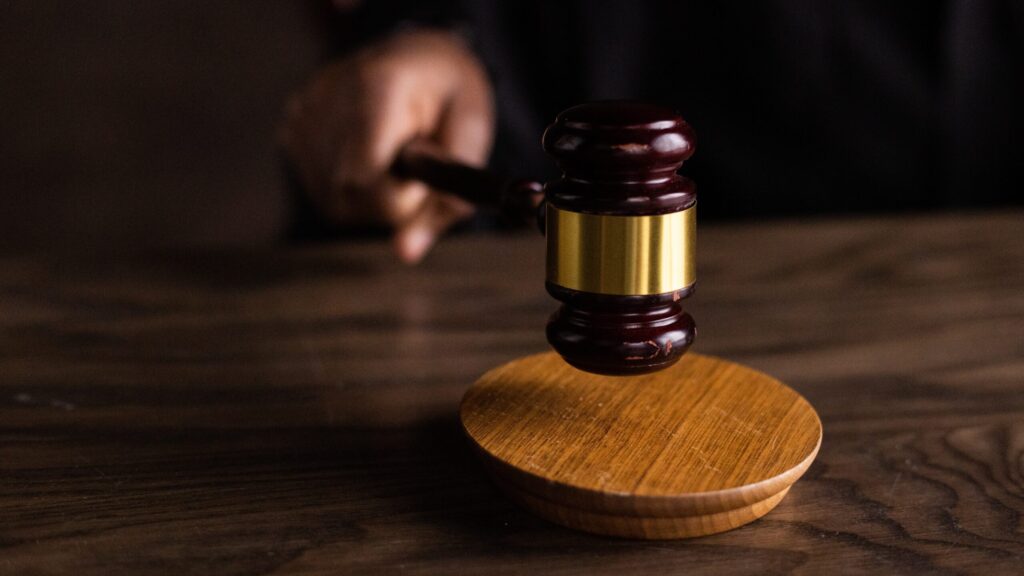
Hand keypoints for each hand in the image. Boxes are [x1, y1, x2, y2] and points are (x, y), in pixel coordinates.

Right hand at [280, 29, 493, 262]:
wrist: (419, 57)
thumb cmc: (451, 97)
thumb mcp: (471, 138)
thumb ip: (446, 199)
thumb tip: (405, 254)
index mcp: (377, 87)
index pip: (363, 179)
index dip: (398, 199)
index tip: (422, 179)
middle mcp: (328, 95)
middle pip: (346, 195)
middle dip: (389, 201)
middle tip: (415, 167)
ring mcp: (303, 111)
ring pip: (333, 201)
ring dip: (371, 197)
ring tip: (394, 156)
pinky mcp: (292, 127)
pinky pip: (321, 189)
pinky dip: (351, 187)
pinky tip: (370, 155)